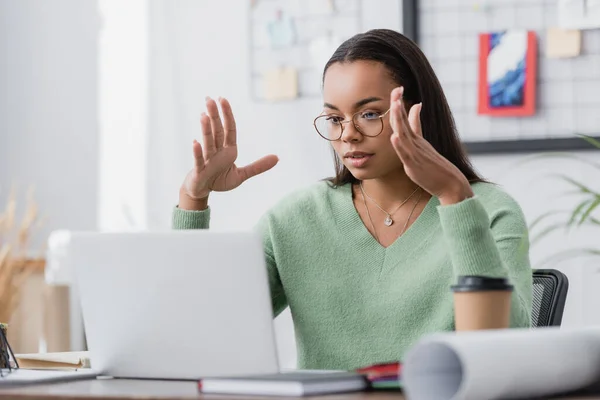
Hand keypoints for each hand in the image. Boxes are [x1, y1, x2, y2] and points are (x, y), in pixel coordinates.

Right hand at [179, 97, 278, 208]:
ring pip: (208, 143)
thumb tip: (277, 158)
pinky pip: (199, 161)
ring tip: (203, 115)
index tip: (223, 99)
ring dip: (206, 130)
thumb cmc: (220, 180)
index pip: (229, 129)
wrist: (202, 191)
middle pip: (217, 131)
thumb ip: (258, 167)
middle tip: (209, 99)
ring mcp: (207, 161)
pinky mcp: (199, 171)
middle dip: (214, 116)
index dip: (227, 115)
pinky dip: (198, 152)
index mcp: (228, 150)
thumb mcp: (241, 174)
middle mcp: (217, 152)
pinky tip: (195, 142)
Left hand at [389, 87, 472, 204]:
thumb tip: (416, 105)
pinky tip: (394, 137)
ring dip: (399, 120)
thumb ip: (416, 126)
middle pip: (403, 122)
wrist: (450, 182)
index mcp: (416, 138)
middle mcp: (415, 143)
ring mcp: (415, 153)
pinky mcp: (414, 165)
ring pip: (405, 134)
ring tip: (395, 105)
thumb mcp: (422, 143)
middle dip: (398, 106)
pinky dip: (400, 146)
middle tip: (397, 89)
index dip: (399, 104)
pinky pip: (406, 154)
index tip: (397, 88)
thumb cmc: (433, 165)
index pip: (405, 118)